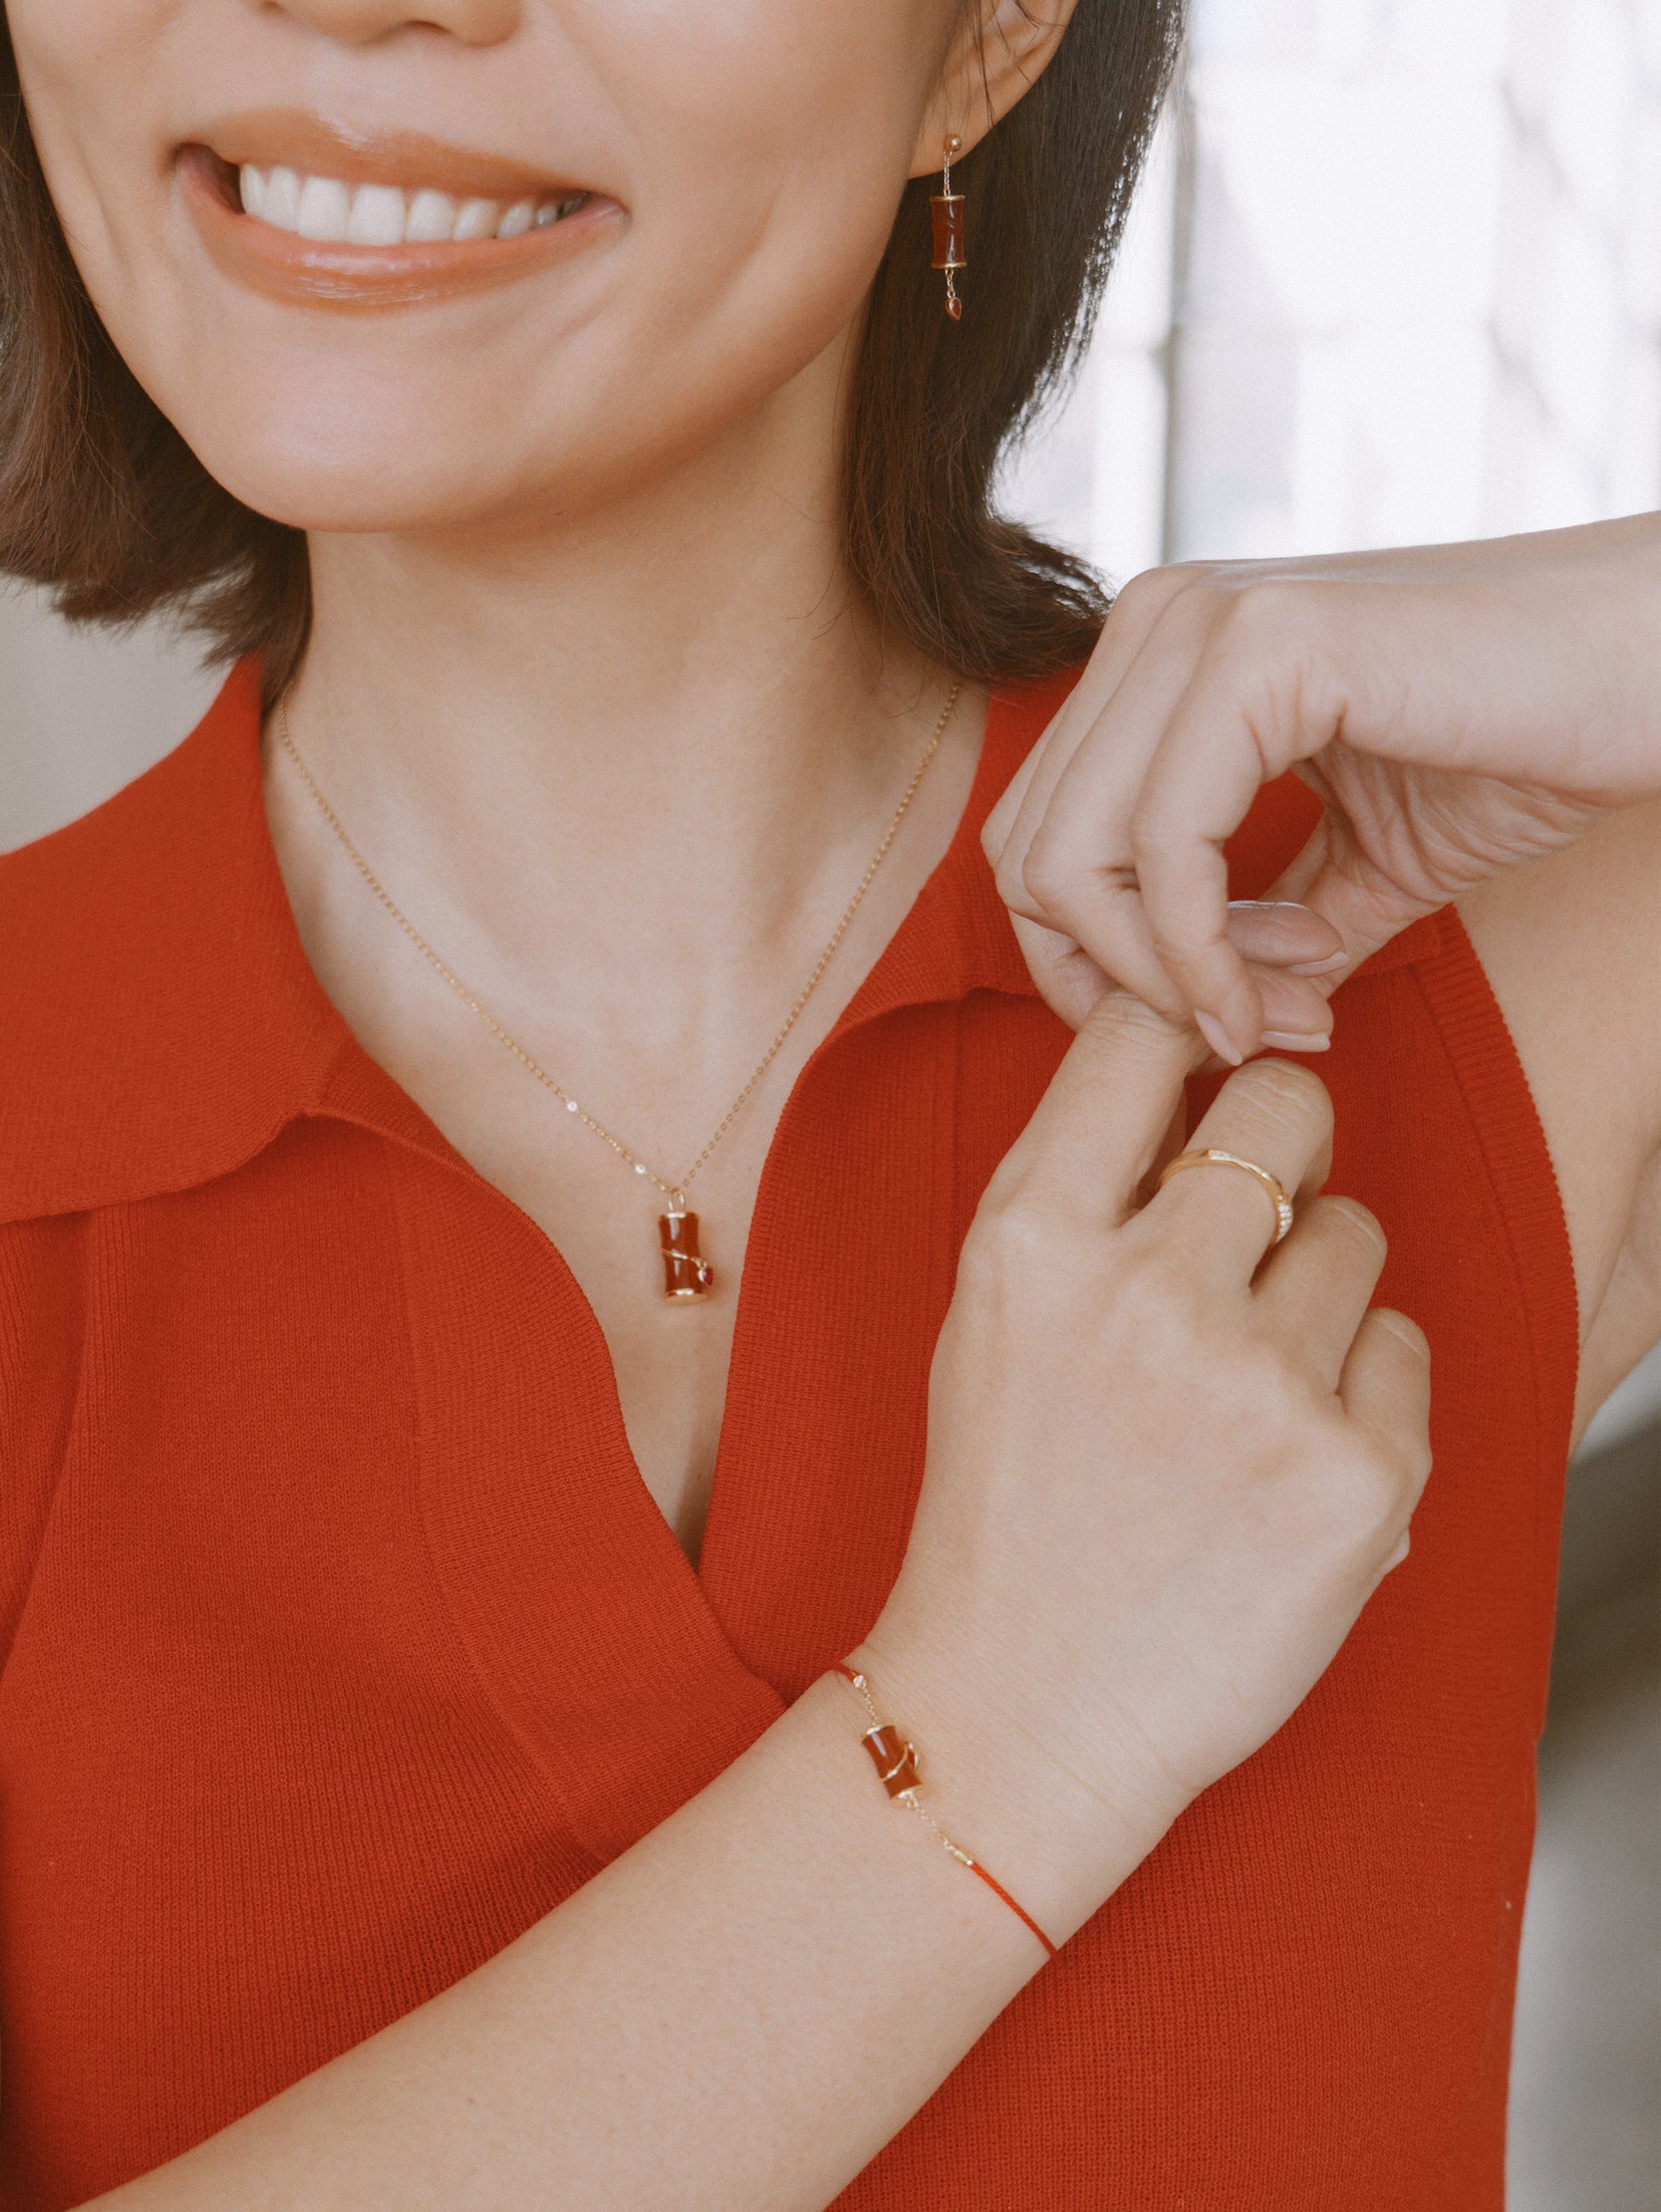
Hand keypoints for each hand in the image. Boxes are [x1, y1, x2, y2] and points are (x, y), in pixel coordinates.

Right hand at [862, 996, 1431, 1939]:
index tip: (1197, 1078)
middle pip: (1287, 1103)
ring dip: (1318, 1287)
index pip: (1140, 1035)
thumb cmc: (1004, 1507)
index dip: (1184, 1039)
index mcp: (1030, 1241)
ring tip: (1248, 1385)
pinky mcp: (1357, 1474)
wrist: (1021, 1706)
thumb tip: (1203, 1087)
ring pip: (1358, 1232)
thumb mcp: (988, 1322)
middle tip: (1259, 1214)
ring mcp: (1259, 1383)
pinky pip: (1404, 1348)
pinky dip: (1361, 1393)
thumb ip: (1081, 1198)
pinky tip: (1287, 1460)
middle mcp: (1146, 1290)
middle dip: (1286, 1142)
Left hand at [983, 515, 1660, 1059]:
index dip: (1096, 967)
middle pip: (1024, 859)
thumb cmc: (1524, 748)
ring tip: (1285, 1012)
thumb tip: (1192, 1026)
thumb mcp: (1356, 865)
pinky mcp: (1259, 647)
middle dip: (1114, 985)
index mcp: (1157, 657)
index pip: (1036, 841)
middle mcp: (1154, 622)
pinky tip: (1301, 987)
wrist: (1660, 669)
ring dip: (1166, 980)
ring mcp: (1196, 622)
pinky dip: (1207, 950)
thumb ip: (1254, 932)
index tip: (1216, 1024)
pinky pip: (1164, 844)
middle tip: (1238, 1034)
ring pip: (1067, 858)